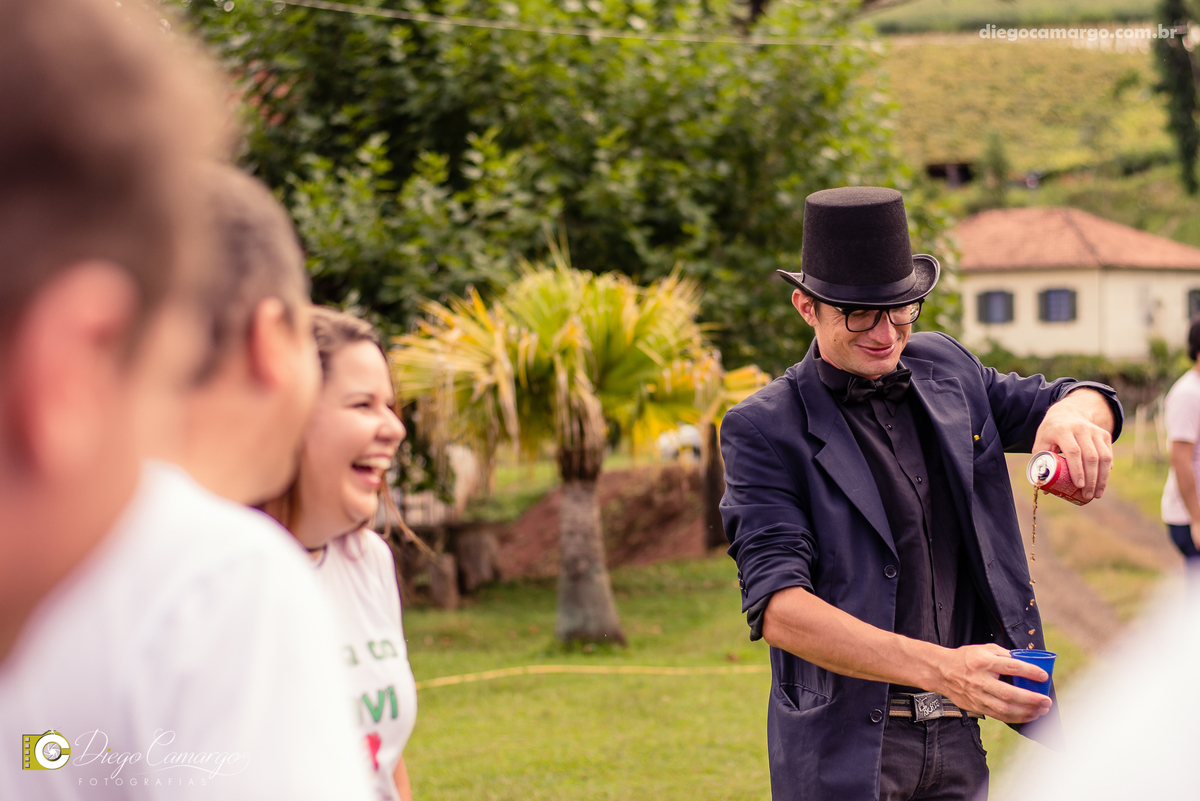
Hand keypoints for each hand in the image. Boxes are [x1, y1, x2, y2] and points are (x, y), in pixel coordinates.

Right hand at [932, 643, 1051, 723]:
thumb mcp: (983, 649)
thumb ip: (1003, 655)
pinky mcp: (976, 706)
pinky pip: (999, 716)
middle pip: (1009, 693)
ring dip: (1026, 712)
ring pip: (1005, 709)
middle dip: (1031, 699)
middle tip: (1046, 701)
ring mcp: (977, 696)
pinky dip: (1016, 718)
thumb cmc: (966, 658)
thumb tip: (1025, 663)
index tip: (1043, 676)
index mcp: (983, 662)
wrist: (942, 671)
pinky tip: (1028, 716)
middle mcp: (980, 680)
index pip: (1010, 667)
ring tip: (1041, 711)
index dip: (1029, 672)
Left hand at [1032, 389, 1113, 500]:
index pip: (1073, 452)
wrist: (1066, 413)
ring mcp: (1095, 431)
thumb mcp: (1041, 443)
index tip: (1078, 486)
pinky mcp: (1104, 434)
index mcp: (1062, 430)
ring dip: (1102, 478)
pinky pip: (1108, 455)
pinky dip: (1106, 470)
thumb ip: (1041, 464)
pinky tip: (1102, 482)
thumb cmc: (1050, 433)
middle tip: (1088, 495)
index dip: (1077, 470)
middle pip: (1091, 457)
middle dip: (1091, 479)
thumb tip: (1047, 490)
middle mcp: (1081, 429)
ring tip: (1097, 494)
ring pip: (1103, 457)